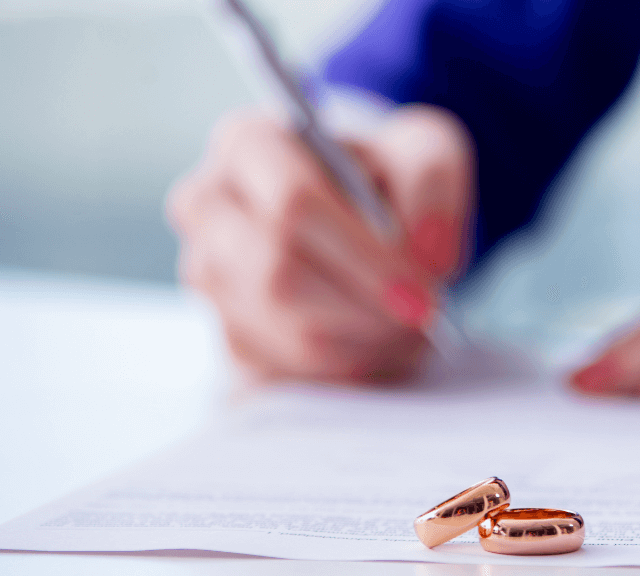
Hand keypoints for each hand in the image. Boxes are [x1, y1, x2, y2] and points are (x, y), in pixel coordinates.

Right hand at [167, 104, 474, 383]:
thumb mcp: (424, 150)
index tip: (422, 292)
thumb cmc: (387, 176)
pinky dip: (346, 364)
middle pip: (279, 276)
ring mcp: (207, 274)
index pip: (293, 205)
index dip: (363, 258)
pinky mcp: (226, 331)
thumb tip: (425, 251)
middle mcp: (208, 206)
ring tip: (407, 325)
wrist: (365, 215)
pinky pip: (287, 369)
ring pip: (284, 331)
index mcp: (248, 143)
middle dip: (364, 308)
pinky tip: (376, 338)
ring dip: (362, 340)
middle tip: (423, 317)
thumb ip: (432, 181)